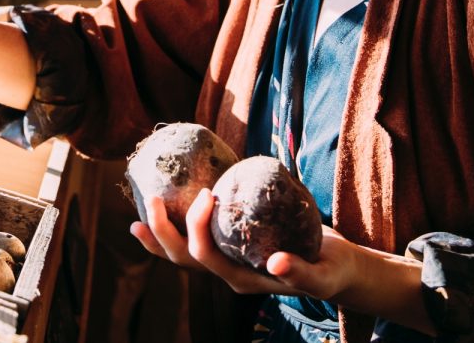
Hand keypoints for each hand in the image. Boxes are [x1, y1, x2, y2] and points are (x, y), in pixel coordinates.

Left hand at [129, 189, 369, 301]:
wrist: (336, 267)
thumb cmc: (331, 270)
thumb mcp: (322, 273)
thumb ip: (300, 271)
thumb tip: (276, 263)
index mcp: (241, 279)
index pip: (206, 256)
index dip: (197, 227)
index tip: (209, 193)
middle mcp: (228, 272)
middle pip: (184, 258)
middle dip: (163, 231)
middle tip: (154, 199)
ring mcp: (227, 260)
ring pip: (183, 254)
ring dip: (159, 236)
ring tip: (137, 220)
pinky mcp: (231, 246)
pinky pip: (197, 239)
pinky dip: (178, 227)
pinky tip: (169, 207)